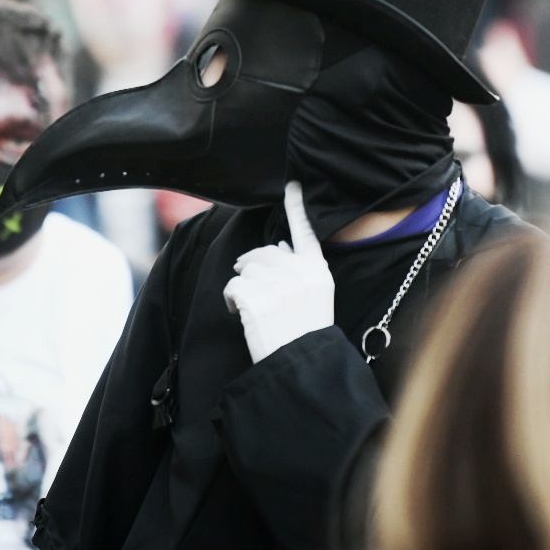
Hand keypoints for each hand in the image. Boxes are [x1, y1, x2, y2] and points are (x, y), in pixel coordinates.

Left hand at [222, 181, 333, 363]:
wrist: (301, 365)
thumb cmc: (306, 335)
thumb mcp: (316, 299)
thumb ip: (300, 271)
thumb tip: (280, 246)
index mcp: (318, 271)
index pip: (306, 232)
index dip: (297, 207)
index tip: (292, 185)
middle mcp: (299, 272)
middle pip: (265, 253)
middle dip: (252, 263)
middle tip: (245, 277)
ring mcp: (277, 283)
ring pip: (247, 268)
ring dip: (242, 284)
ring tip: (250, 306)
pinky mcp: (255, 296)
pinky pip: (233, 286)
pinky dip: (232, 300)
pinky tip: (241, 314)